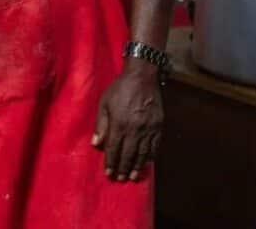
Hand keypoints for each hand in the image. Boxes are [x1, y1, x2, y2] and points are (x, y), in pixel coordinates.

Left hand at [92, 61, 163, 181]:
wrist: (142, 77)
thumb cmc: (119, 89)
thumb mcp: (104, 103)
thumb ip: (101, 124)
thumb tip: (96, 144)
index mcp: (119, 123)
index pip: (114, 148)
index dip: (111, 162)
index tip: (108, 173)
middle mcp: (135, 129)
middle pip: (128, 153)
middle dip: (123, 167)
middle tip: (119, 178)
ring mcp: (149, 129)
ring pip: (143, 153)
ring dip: (137, 166)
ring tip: (132, 176)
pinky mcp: (159, 126)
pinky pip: (155, 146)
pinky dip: (150, 156)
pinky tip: (146, 162)